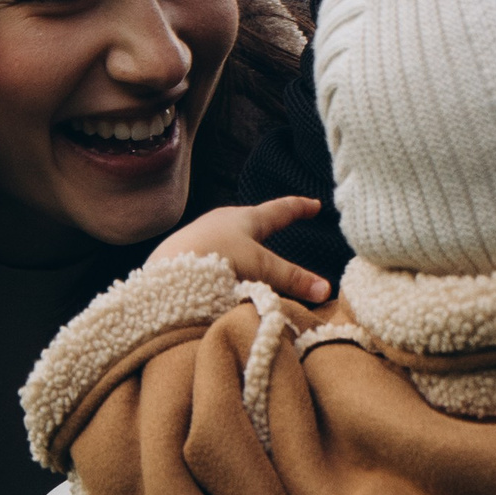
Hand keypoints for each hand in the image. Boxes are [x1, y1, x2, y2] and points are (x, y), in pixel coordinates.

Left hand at [152, 197, 330, 302]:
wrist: (168, 271)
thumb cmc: (218, 259)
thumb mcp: (261, 269)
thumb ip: (292, 279)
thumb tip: (326, 290)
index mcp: (247, 218)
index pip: (281, 210)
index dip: (299, 208)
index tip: (314, 204)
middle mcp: (224, 221)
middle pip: (253, 220)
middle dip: (268, 222)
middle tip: (282, 221)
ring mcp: (204, 235)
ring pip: (232, 236)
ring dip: (245, 242)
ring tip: (253, 251)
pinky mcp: (188, 253)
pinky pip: (215, 251)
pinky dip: (227, 258)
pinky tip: (224, 270)